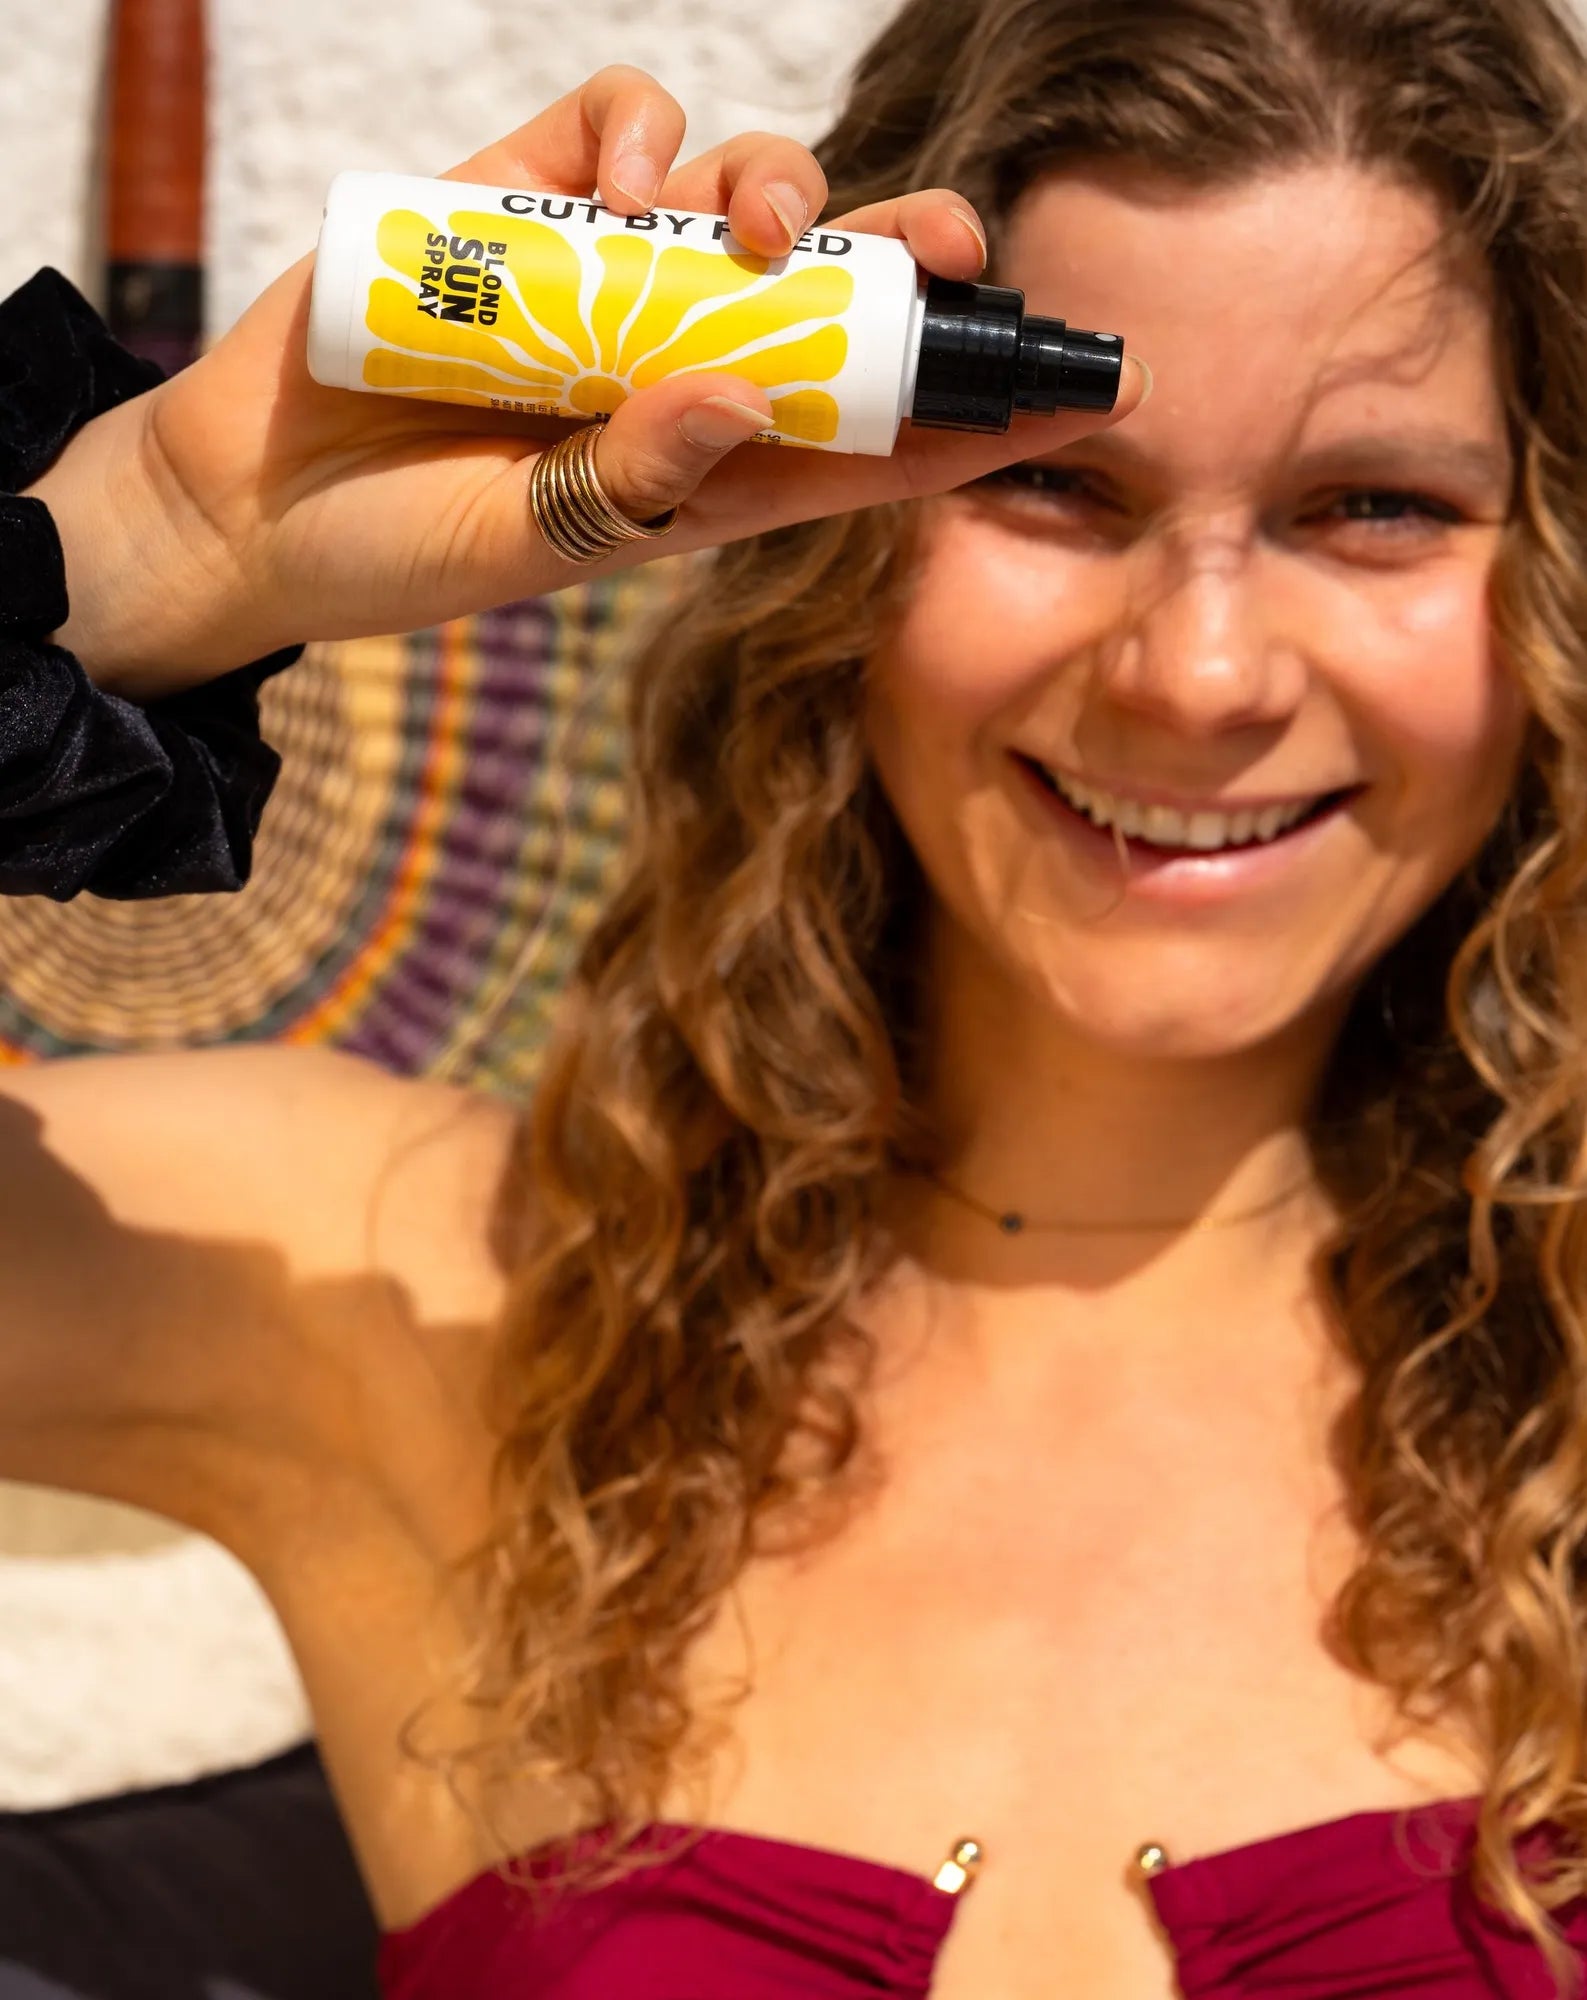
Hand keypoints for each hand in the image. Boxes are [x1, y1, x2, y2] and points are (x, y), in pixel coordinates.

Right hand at [26, 66, 1148, 697]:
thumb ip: (637, 480)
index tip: (1078, 399)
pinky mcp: (523, 207)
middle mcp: (678, 362)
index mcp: (712, 468)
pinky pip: (622, 132)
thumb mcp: (537, 542)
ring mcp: (604, 280)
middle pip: (834, 290)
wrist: (254, 503)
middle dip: (907, 259)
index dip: (971, 413)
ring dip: (779, 186)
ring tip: (757, 224)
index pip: (871, 435)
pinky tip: (626, 182)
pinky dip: (641, 133)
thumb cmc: (406, 550)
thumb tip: (744, 389)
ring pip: (744, 190)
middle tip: (958, 244)